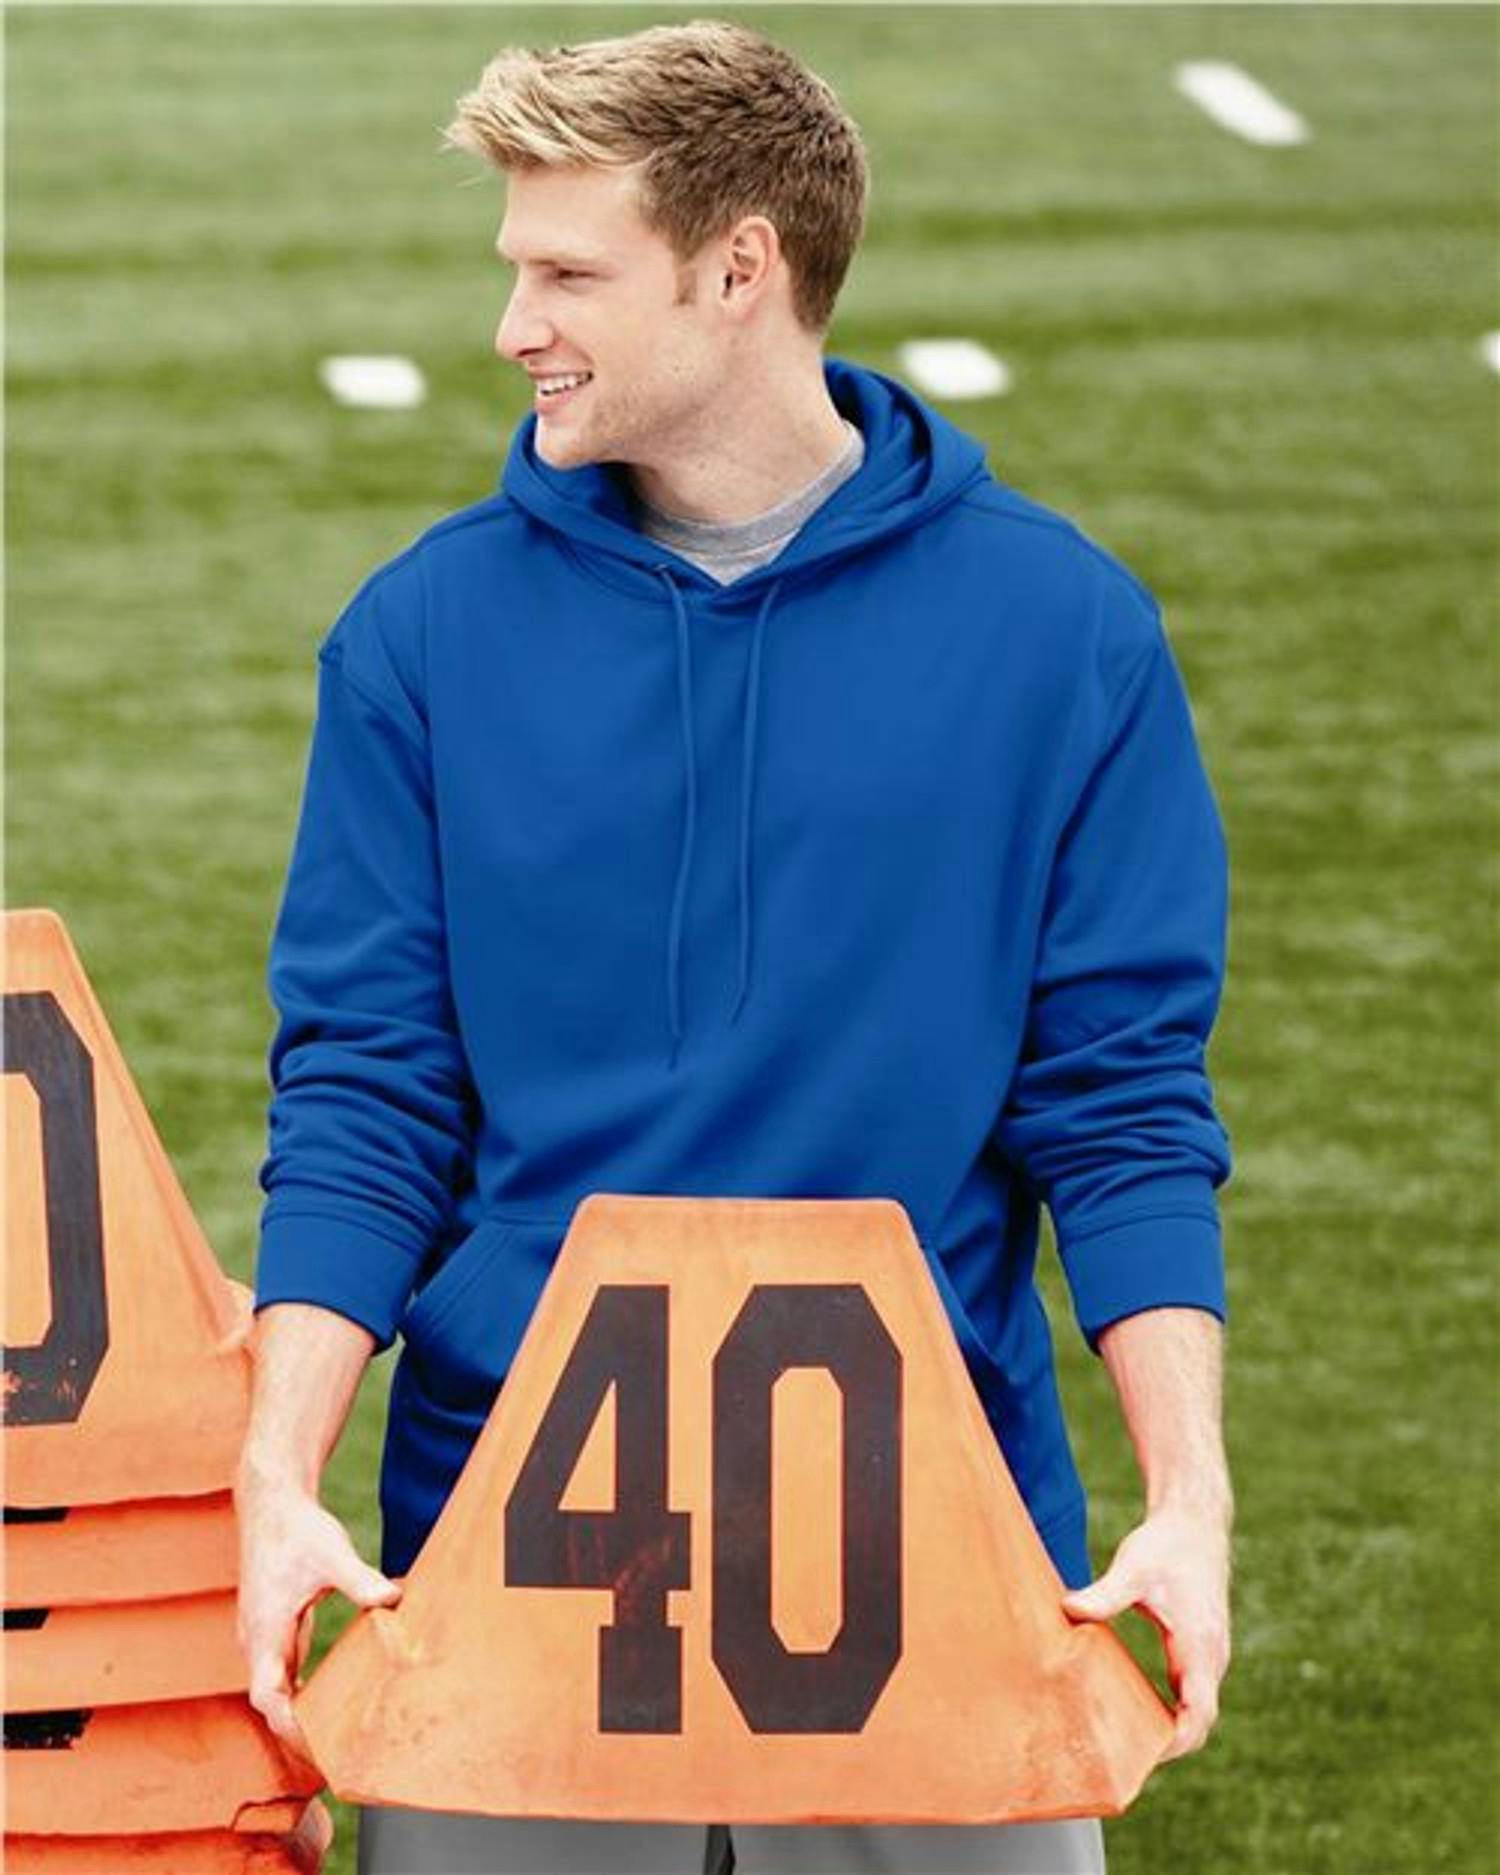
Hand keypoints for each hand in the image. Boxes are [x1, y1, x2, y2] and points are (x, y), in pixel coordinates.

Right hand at [235, 1464, 400, 1763]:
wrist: (271, 1502)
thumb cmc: (299, 1528)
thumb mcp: (333, 1553)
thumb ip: (360, 1580)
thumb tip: (394, 1595)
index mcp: (266, 1630)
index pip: (269, 1697)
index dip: (289, 1726)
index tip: (317, 1745)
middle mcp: (256, 1639)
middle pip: (271, 1702)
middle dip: (297, 1732)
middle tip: (336, 1757)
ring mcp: (261, 1633)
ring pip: (274, 1688)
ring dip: (297, 1713)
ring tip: (333, 1741)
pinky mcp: (271, 1624)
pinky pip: (280, 1671)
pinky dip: (298, 1690)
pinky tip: (328, 1699)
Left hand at [1061, 1502, 1230, 1761]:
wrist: (1195, 1521)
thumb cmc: (1166, 1545)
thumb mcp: (1133, 1567)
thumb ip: (1106, 1594)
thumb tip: (1069, 1609)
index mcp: (1200, 1646)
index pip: (1198, 1714)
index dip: (1175, 1743)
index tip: (1143, 1759)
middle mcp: (1212, 1656)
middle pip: (1200, 1721)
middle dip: (1169, 1745)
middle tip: (1124, 1763)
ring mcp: (1210, 1653)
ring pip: (1197, 1708)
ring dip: (1171, 1729)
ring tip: (1125, 1746)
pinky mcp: (1201, 1646)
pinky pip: (1192, 1692)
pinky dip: (1173, 1710)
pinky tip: (1136, 1711)